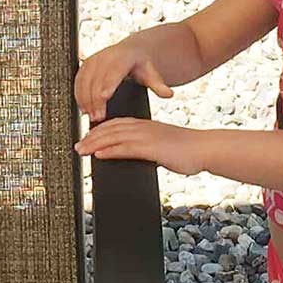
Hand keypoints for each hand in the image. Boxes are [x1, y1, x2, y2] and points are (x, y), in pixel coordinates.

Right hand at [74, 39, 173, 122]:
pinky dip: (79, 94)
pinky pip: (79, 80)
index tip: (104, 98)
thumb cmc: (141, 65)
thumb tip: (168, 94)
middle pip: (96, 79)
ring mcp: (95, 59)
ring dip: (85, 99)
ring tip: (89, 116)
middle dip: (95, 100)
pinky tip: (83, 107)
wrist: (131, 52)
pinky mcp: (86, 64)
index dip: (107, 85)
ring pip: (85, 80)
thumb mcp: (152, 74)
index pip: (113, 72)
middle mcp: (106, 56)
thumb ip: (159, 85)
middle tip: (97, 117)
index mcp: (123, 57)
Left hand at [74, 119, 204, 174]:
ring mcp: (147, 137)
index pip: (116, 124)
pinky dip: (110, 151)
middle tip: (77, 145)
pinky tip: (99, 155)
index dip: (99, 130)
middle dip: (91, 137)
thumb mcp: (162, 146)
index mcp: (145, 125)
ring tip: (82, 150)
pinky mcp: (151, 148)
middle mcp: (143, 128)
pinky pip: (126, 148)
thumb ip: (147, 149)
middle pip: (110, 129)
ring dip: (95, 144)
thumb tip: (137, 157)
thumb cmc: (186, 150)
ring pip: (114, 137)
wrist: (204, 149)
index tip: (87, 137)